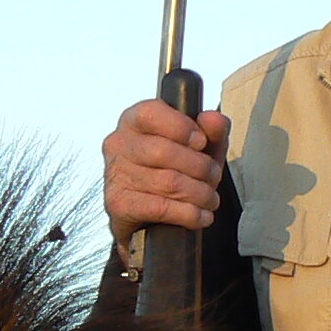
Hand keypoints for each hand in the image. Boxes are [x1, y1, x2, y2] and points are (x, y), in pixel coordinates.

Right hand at [103, 100, 230, 245]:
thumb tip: (215, 119)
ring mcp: (116, 175)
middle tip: (213, 177)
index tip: (201, 142)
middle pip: (163, 151)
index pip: (152, 112)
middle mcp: (119, 144)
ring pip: (168, 182)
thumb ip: (212, 130)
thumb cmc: (172, 172)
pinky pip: (161, 208)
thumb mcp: (199, 149)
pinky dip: (189, 214)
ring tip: (210, 199)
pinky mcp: (118, 204)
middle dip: (199, 166)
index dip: (181, 127)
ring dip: (200, 193)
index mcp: (134, 121)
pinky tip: (201, 216)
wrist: (148, 217)